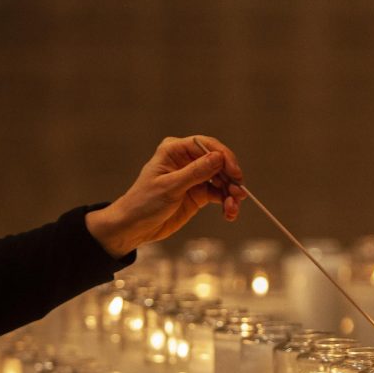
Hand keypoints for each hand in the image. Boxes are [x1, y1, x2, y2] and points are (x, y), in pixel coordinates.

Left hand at [85, 135, 246, 257]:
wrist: (134, 227)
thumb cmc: (144, 203)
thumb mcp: (170, 187)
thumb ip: (195, 172)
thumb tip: (219, 157)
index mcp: (175, 150)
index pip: (206, 146)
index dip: (224, 157)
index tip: (235, 173)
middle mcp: (186, 160)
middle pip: (218, 162)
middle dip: (230, 178)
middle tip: (239, 194)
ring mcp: (194, 178)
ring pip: (222, 180)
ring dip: (231, 193)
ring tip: (232, 209)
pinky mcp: (198, 194)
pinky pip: (219, 195)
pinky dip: (226, 203)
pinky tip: (229, 213)